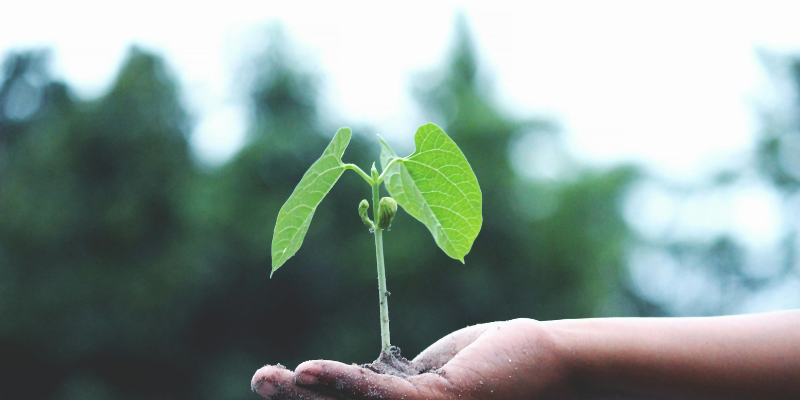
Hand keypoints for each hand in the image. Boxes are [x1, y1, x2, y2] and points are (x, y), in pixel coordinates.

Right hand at [251, 319, 571, 399]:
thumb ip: (397, 380)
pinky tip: (307, 371)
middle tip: (259, 379)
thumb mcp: (436, 369)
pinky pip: (378, 395)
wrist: (554, 363)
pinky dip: (340, 382)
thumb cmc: (502, 361)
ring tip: (269, 378)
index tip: (284, 380)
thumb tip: (362, 382)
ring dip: (305, 395)